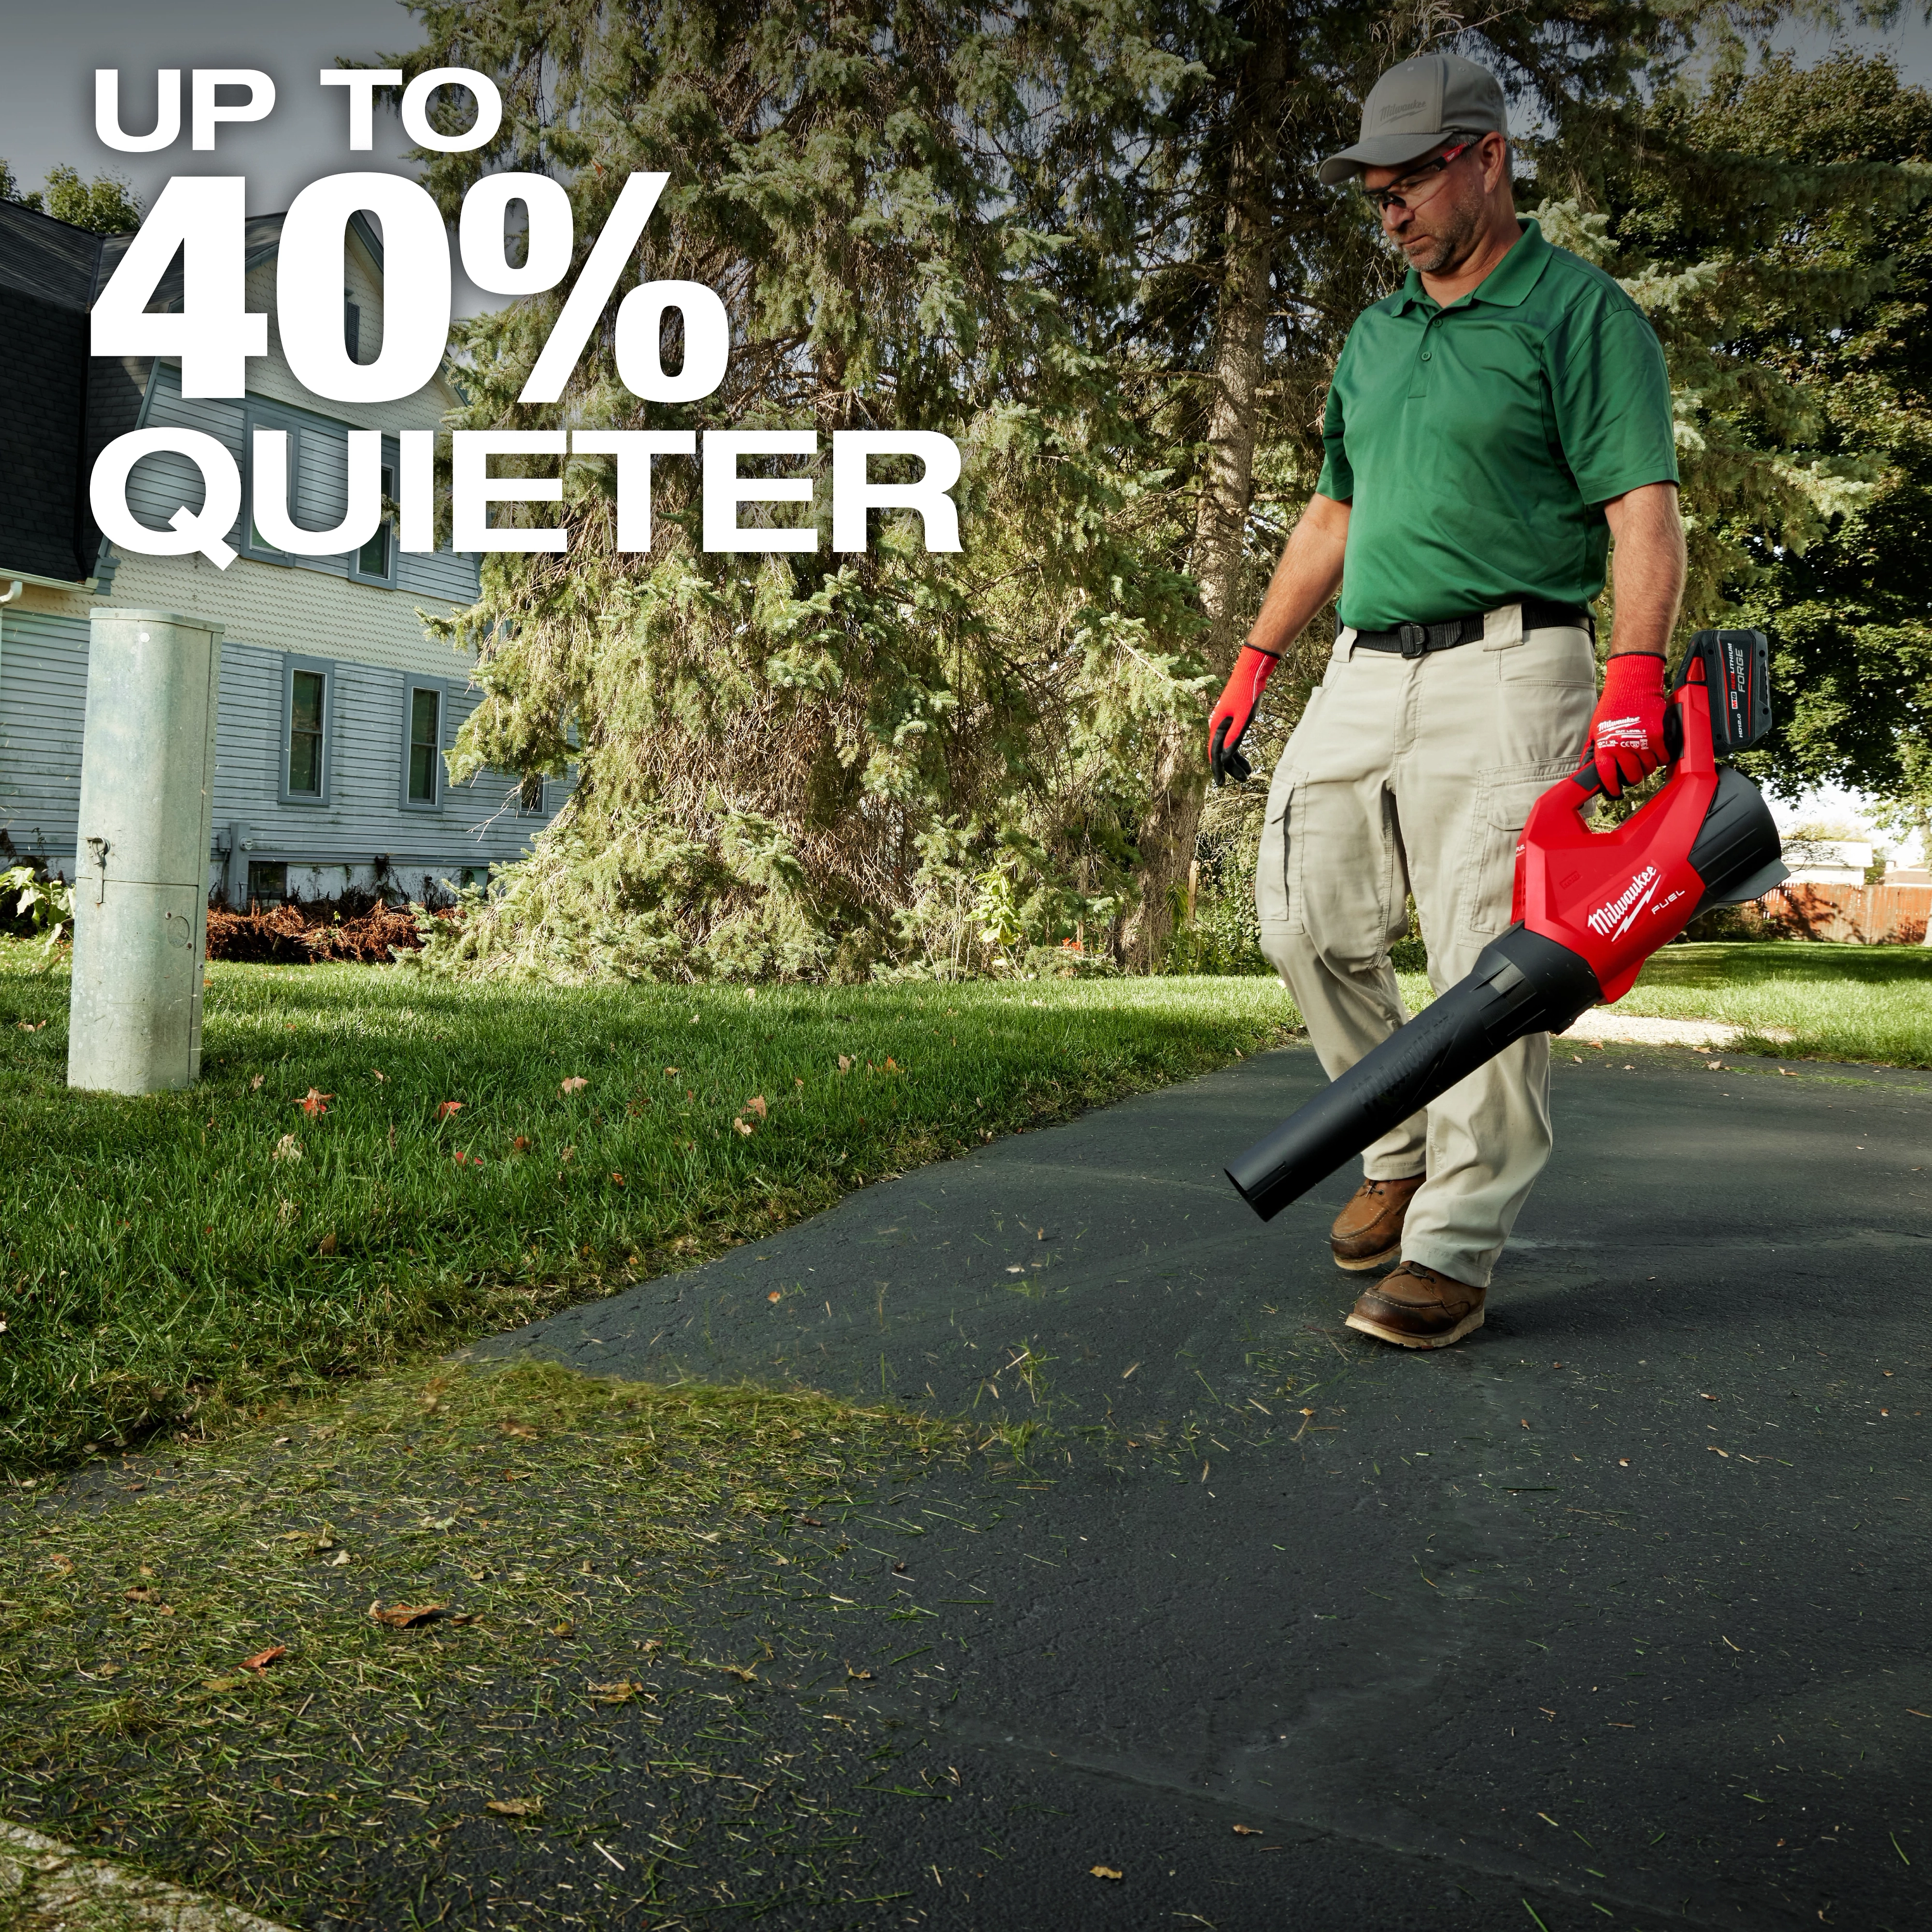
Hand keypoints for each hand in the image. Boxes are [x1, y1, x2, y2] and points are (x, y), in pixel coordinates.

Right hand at [1208, 644, 1277, 786]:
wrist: (1250, 674)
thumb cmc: (1246, 694)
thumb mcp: (1242, 719)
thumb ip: (1233, 738)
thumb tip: (1225, 758)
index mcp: (1216, 726)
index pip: (1214, 754)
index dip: (1217, 770)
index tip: (1221, 784)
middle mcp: (1217, 727)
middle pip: (1220, 753)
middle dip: (1231, 768)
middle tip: (1244, 780)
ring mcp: (1224, 724)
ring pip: (1227, 749)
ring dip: (1236, 762)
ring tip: (1248, 774)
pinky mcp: (1232, 721)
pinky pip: (1232, 741)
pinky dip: (1239, 752)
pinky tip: (1247, 761)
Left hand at [1584, 651, 1668, 796]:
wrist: (1632, 686)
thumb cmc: (1612, 706)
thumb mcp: (1595, 729)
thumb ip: (1593, 749)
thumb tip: (1586, 767)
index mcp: (1605, 746)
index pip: (1607, 775)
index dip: (1612, 787)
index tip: (1615, 791)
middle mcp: (1622, 747)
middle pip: (1632, 776)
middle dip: (1633, 778)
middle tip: (1634, 774)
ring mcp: (1641, 742)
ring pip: (1649, 769)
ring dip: (1647, 767)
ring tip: (1644, 760)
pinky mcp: (1657, 736)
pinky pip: (1662, 758)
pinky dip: (1661, 758)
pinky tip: (1656, 752)